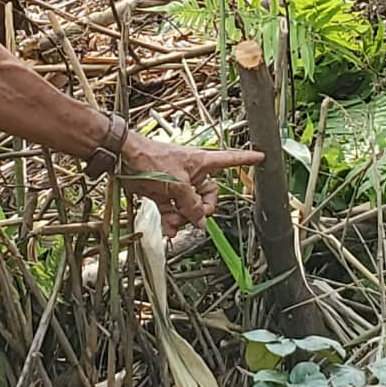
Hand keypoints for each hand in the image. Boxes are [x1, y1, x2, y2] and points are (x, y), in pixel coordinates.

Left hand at [117, 132, 260, 234]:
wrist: (124, 159)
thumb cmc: (151, 158)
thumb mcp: (178, 184)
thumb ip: (192, 205)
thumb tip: (201, 221)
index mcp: (202, 162)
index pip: (231, 159)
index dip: (246, 159)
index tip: (261, 158)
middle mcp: (192, 173)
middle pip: (209, 195)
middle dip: (202, 210)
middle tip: (195, 216)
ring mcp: (178, 184)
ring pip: (190, 207)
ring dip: (184, 218)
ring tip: (174, 222)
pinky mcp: (164, 193)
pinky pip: (174, 211)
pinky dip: (172, 221)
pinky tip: (169, 229)